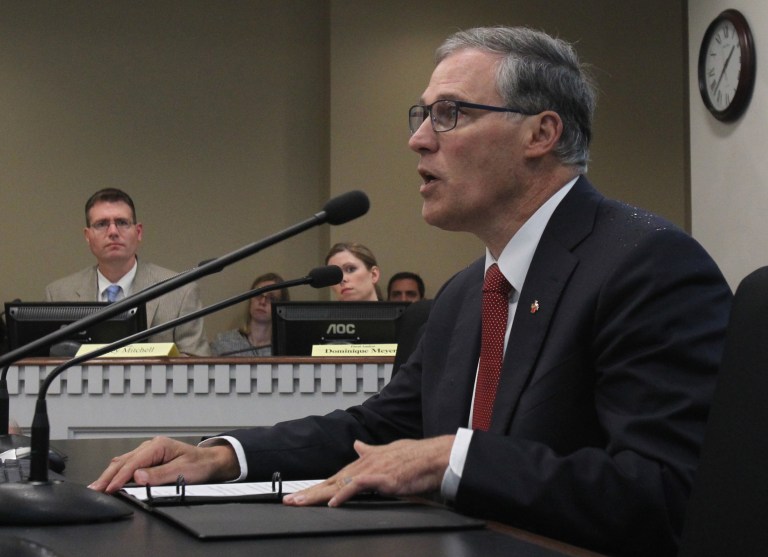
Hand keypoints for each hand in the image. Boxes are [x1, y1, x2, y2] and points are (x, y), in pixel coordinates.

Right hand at [88, 436, 238, 493]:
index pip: (133, 463)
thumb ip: (159, 474)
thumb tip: (138, 477)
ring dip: (110, 474)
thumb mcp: (182, 470)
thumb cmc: (199, 464)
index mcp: (158, 446)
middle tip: (95, 489)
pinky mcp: (148, 458)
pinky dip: (117, 472)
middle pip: (124, 461)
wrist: (210, 462)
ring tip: (97, 486)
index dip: (120, 477)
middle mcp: (151, 446)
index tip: (110, 489)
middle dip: (108, 476)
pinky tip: (110, 479)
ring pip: (123, 462)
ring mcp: (149, 451)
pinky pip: (129, 464)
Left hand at [283, 435, 454, 506]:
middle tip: (288, 501)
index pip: (334, 478)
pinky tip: (333, 502)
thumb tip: (357, 444)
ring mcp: (370, 472)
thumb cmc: (412, 456)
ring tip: (300, 503)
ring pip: (338, 484)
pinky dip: (344, 494)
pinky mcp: (381, 479)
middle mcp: (362, 466)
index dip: (315, 487)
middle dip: (308, 493)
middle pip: (330, 482)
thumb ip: (370, 450)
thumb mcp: (386, 451)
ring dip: (318, 495)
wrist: (431, 457)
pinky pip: (358, 486)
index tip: (298, 495)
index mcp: (362, 463)